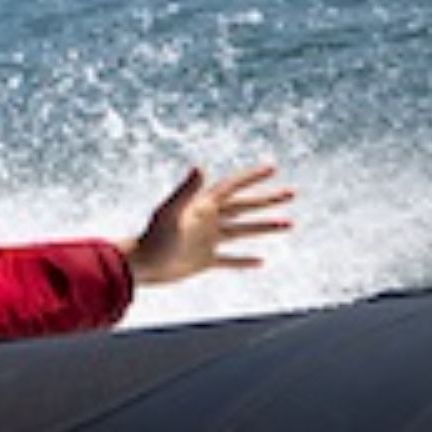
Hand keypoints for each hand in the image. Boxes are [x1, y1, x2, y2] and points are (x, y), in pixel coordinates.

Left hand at [125, 163, 294, 285]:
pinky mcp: (203, 260)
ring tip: (290, 223)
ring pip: (242, 231)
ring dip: (264, 227)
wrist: (139, 266)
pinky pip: (229, 260)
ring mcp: (206, 241)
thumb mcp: (171, 212)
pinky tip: (261, 261)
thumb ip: (186, 190)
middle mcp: (207, 221)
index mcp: (201, 207)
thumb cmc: (153, 238)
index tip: (273, 167)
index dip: (252, 177)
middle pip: (244, 206)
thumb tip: (200, 165)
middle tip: (292, 192)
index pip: (232, 187)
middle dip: (268, 200)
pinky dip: (244, 261)